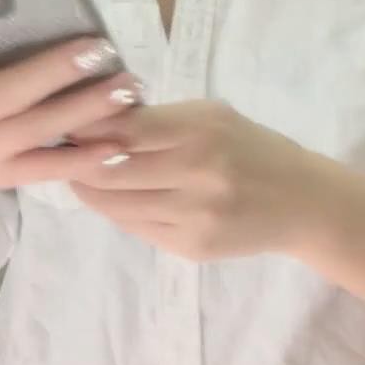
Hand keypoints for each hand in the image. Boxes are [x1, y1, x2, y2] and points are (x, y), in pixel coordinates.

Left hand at [63, 100, 311, 260]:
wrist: (301, 202)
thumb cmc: (251, 147)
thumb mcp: (212, 116)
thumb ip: (159, 118)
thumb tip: (95, 119)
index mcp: (201, 131)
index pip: (123, 129)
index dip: (87, 127)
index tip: (67, 121)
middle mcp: (196, 174)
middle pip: (109, 170)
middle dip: (77, 160)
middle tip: (63, 150)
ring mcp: (193, 216)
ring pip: (115, 204)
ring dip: (88, 189)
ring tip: (79, 174)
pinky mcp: (191, 248)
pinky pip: (135, 228)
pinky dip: (116, 211)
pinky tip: (111, 197)